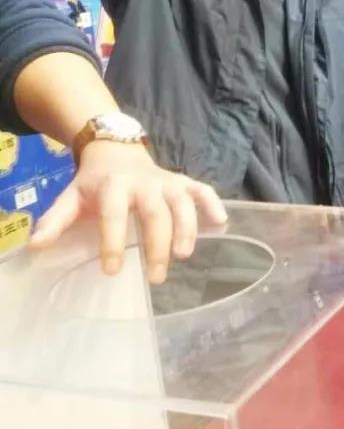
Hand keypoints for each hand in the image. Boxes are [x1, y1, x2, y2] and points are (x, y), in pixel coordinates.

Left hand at [29, 141, 226, 283]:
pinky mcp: (184, 182)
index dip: (113, 242)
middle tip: (157, 276)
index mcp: (114, 186)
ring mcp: (168, 181)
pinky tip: (221, 223)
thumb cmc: (94, 184)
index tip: (111, 270)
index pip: (114, 214)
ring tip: (185, 256)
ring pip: (183, 203)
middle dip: (158, 244)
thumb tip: (37, 246)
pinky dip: (213, 204)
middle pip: (155, 212)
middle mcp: (145, 182)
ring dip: (187, 228)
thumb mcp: (70, 198)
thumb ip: (55, 221)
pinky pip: (203, 190)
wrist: (115, 151)